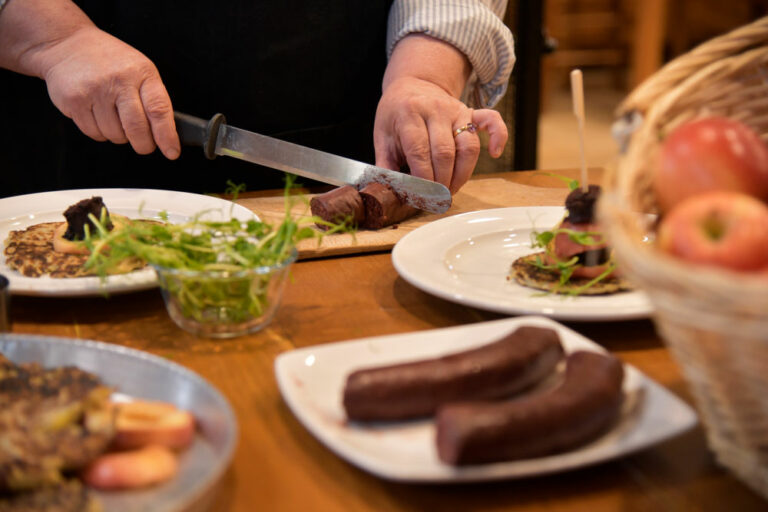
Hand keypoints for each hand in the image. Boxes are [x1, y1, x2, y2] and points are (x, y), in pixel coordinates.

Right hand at [37, 26, 179, 158]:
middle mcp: (118, 80)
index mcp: (141, 73)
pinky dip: (99, 131)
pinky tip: (97, 114)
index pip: (159, 110)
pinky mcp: (74, 101)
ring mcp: (94, 91)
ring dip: (118, 135)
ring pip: (115, 135)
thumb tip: (165, 136)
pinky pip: (94, 133)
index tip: (172, 152)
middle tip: (144, 145)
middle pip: (136, 129)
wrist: (67, 44)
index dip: (166, 135)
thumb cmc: (110, 62)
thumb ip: (152, 99)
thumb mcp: (139, 70)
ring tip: (113, 115)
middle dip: (143, 145)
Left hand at [374, 76, 507, 192]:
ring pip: (468, 146)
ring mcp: (456, 110)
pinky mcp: (471, 111)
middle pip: (445, 153)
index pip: (420, 152)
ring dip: (462, 174)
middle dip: (441, 182)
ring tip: (451, 189)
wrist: (412, 87)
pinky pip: (491, 121)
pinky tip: (494, 153)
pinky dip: (498, 136)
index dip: (422, 180)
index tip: (421, 197)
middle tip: (436, 198)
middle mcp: (435, 110)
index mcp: (409, 114)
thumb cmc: (396, 116)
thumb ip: (385, 165)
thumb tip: (389, 193)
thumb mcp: (382, 137)